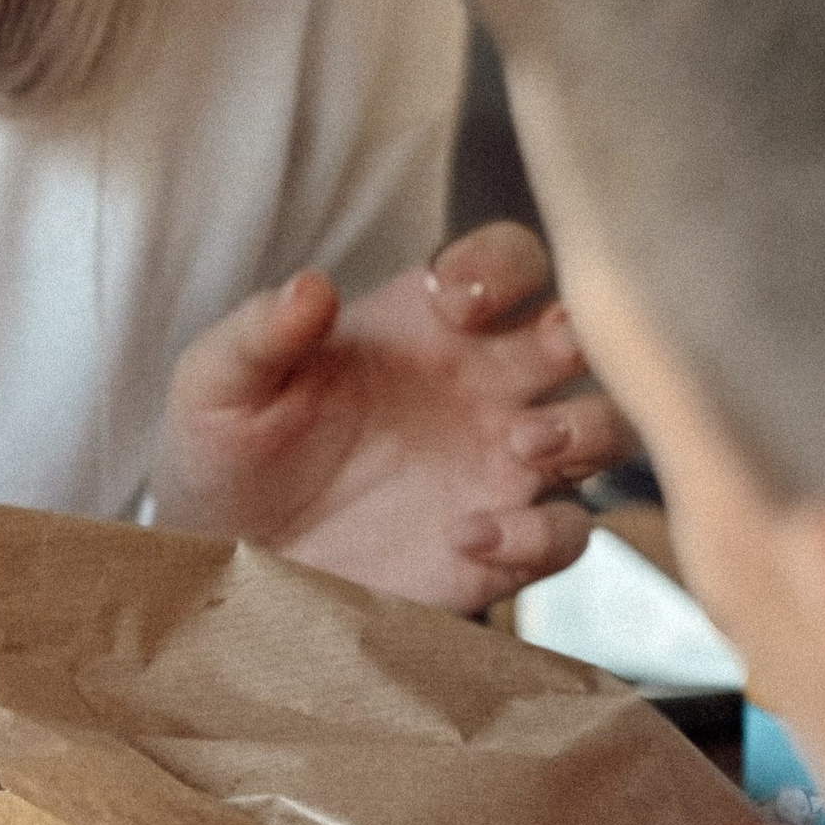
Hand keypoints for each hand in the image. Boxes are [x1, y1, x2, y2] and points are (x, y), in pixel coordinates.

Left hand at [153, 220, 634, 611]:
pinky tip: (467, 536)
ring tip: (523, 444)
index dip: (502, 266)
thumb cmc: (229, 452)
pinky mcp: (502, 548)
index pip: (509, 262)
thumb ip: (260, 332)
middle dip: (585, 334)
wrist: (229, 562)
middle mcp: (485, 385)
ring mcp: (502, 465)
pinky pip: (566, 535)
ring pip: (606, 429)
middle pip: (586, 337)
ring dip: (586, 428)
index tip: (456, 299)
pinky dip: (538, 534)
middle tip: (546, 348)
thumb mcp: (218, 384)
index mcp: (429, 324)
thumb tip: (308, 287)